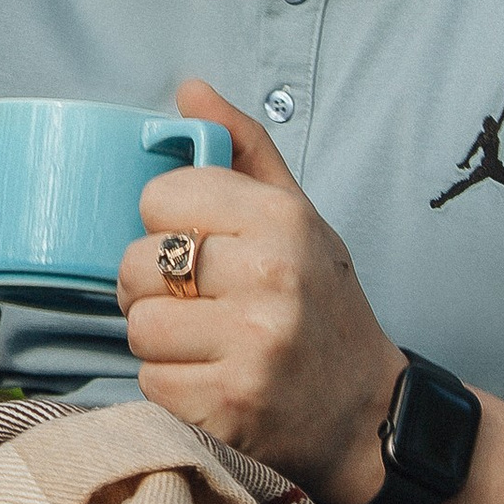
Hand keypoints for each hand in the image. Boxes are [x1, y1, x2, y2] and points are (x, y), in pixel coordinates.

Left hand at [119, 81, 404, 503]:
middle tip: (194, 302)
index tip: (199, 246)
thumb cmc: (323, 308)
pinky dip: (170, 385)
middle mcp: (271, 278)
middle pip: (136, 262)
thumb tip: (188, 90)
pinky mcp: (229, 406)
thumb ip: (244, 149)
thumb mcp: (299, 218)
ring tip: (205, 342)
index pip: (161, 196)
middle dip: (154, 286)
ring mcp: (250, 346)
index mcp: (283, 220)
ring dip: (160, 339)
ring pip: (138, 325)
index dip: (168, 224)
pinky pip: (149, 381)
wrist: (367, 413)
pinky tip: (211, 379)